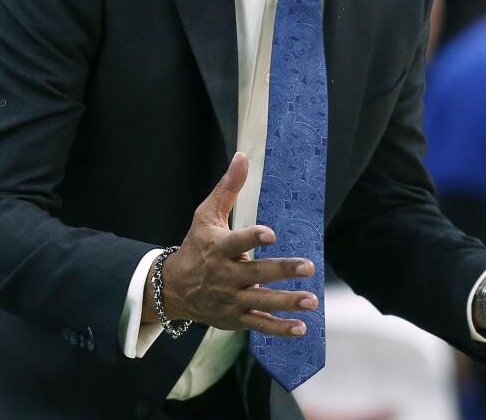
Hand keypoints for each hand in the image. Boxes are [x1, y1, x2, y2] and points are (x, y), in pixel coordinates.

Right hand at [144, 152, 318, 337]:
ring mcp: (231, 299)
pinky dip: (279, 329)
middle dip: (282, 271)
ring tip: (311, 301)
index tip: (270, 234)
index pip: (237, 242)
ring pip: (262, 302)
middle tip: (308, 267)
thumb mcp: (207, 215)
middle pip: (257, 273)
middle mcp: (226, 275)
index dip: (253, 238)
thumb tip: (243, 156)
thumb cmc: (196, 246)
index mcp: (220, 248)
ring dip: (287, 303)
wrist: (174, 289)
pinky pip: (259, 325)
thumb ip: (228, 188)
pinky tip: (302, 328)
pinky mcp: (236, 318)